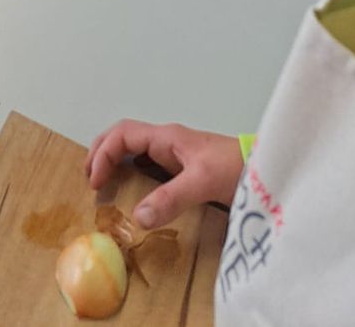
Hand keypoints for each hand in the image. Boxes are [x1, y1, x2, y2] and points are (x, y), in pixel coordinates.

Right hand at [85, 120, 243, 229]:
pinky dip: (131, 170)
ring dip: (114, 159)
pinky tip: (132, 187)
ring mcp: (176, 153)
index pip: (122, 135)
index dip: (103, 154)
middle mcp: (166, 141)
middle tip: (89, 177)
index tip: (96, 181)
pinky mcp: (184, 167)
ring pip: (134, 147)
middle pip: (123, 136)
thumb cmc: (235, 167)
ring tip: (102, 180)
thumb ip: (170, 198)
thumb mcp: (202, 182)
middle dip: (101, 151)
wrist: (265, 168)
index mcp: (165, 137)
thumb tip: (137, 218)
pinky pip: (148, 162)